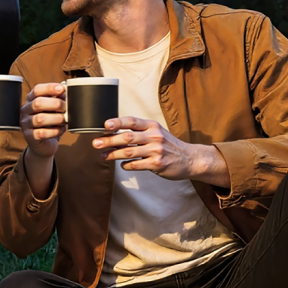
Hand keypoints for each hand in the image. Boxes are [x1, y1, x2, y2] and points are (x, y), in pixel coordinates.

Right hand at [21, 82, 67, 158]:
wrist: (44, 144)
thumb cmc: (50, 123)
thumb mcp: (54, 110)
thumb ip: (59, 99)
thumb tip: (67, 92)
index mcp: (31, 100)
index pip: (37, 90)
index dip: (49, 88)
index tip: (62, 89)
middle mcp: (25, 110)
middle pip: (37, 103)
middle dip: (55, 104)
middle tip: (66, 108)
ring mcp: (26, 124)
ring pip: (40, 119)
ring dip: (56, 119)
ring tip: (64, 120)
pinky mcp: (30, 137)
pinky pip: (42, 133)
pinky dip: (54, 131)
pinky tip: (59, 130)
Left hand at [90, 116, 227, 184]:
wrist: (190, 159)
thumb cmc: (169, 145)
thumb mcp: (157, 132)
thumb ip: (140, 132)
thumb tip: (114, 132)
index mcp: (152, 126)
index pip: (132, 121)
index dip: (117, 122)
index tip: (105, 125)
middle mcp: (154, 136)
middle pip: (127, 137)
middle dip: (109, 140)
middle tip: (96, 143)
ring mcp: (156, 151)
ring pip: (129, 152)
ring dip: (113, 154)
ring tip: (103, 156)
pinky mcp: (157, 164)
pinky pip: (136, 165)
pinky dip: (126, 165)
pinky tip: (121, 165)